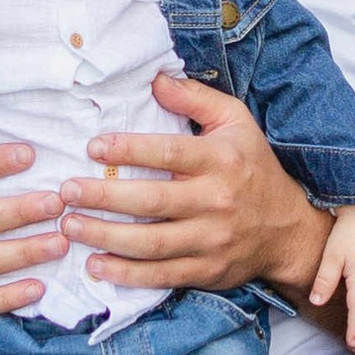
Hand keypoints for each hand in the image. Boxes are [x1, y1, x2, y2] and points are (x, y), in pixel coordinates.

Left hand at [67, 75, 320, 299]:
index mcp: (220, 160)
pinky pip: (162, 276)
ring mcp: (211, 240)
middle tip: (66, 192)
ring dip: (106, 236)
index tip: (92, 146)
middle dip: (104, 197)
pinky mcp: (207, 271)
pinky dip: (127, 274)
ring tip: (70, 226)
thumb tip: (155, 79)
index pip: (169, 153)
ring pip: (152, 243)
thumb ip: (195, 98)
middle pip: (153, 201)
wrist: (287, 230)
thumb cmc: (252, 167)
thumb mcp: (236, 121)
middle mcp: (216, 201)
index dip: (129, 149)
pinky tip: (96, 265)